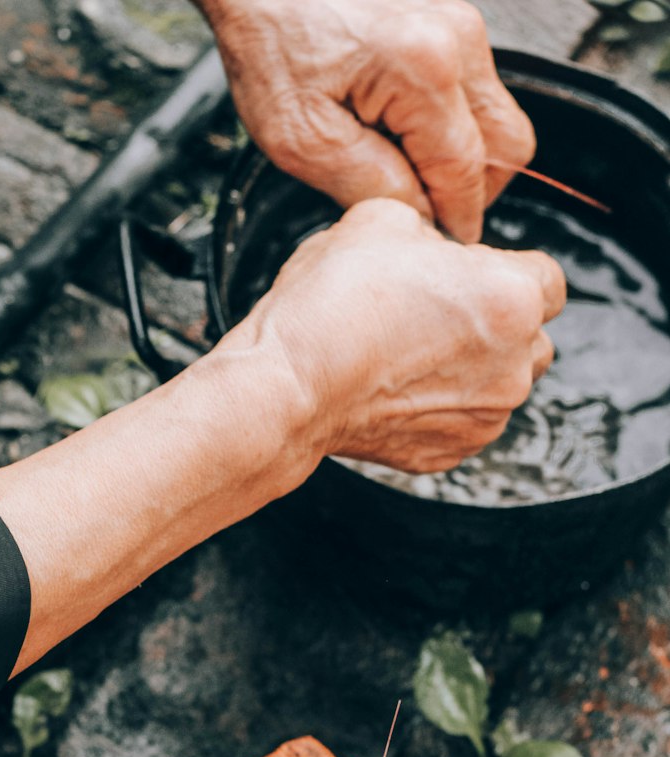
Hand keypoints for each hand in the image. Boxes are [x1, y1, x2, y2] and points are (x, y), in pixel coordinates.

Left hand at [199, 0, 535, 242]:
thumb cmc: (270, 43)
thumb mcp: (305, 140)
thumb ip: (372, 188)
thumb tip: (420, 220)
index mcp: (426, 69)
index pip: (467, 176)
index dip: (454, 224)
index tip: (436, 249)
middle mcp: (457, 38)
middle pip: (508, 147)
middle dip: (471, 192)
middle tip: (424, 214)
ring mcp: (459, 23)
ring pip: (495, 120)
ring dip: (460, 159)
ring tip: (402, 170)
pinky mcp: (448, 21)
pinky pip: (472, 93)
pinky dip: (447, 127)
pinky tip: (400, 136)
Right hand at [224, 198, 564, 472]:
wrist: (287, 388)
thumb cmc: (329, 307)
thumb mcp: (380, 219)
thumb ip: (428, 227)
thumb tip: (431, 246)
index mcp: (512, 299)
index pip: (549, 279)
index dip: (505, 271)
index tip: (468, 275)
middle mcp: (513, 367)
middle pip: (532, 337)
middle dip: (496, 324)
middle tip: (435, 314)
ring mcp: (483, 419)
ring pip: (499, 385)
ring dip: (470, 368)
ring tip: (409, 355)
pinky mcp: (448, 455)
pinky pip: (461, 423)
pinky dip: (438, 408)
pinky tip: (395, 389)